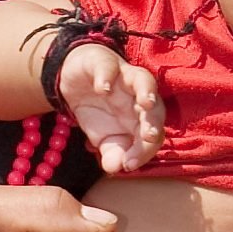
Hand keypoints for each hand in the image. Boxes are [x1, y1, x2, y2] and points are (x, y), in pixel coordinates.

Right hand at [55, 44, 163, 173]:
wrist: (75, 80)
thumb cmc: (98, 110)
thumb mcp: (102, 138)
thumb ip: (112, 153)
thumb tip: (116, 168)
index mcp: (143, 118)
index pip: (153, 135)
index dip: (145, 150)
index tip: (130, 165)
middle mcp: (139, 96)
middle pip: (156, 108)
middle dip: (154, 122)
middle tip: (149, 137)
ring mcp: (124, 77)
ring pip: (144, 79)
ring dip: (146, 91)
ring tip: (145, 103)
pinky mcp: (103, 63)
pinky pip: (109, 67)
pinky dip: (107, 77)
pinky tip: (102, 88)